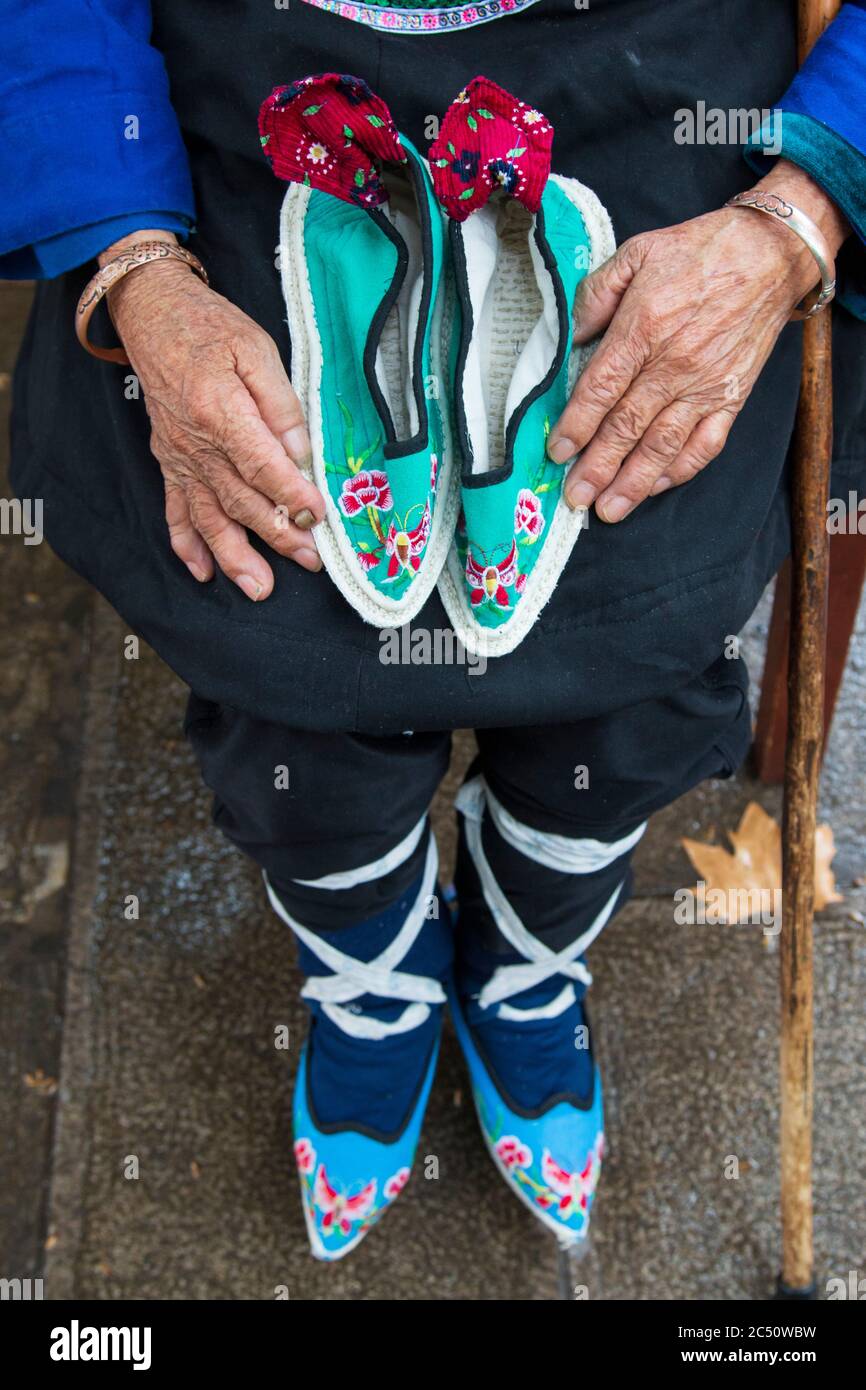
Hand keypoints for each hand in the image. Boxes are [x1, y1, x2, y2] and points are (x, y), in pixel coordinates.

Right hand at [105, 230, 324, 598]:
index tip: (318, 519)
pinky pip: (175, 510)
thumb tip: (301, 454)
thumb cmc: (211, 328)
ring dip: (234, 557)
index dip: (292, 496)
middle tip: (310, 562)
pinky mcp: (169, 462)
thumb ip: (281, 404)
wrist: (153, 315)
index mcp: (221, 412)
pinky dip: (186, 544)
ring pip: (209, 516)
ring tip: (259, 588)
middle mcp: (196, 444)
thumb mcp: (257, 350)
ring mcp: (180, 458)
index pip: (263, 466)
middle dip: (278, 536)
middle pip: (242, 500)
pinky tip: (201, 571)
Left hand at [547, 162, 849, 522]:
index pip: (601, 389)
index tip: (557, 452)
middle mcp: (674, 364)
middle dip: (597, 468)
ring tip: (608, 510)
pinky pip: (704, 445)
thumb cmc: (698, 251)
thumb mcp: (636, 253)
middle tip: (574, 497)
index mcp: (644, 327)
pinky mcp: (731, 397)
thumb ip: (596, 294)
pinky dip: (679, 471)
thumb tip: (572, 336)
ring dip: (633, 482)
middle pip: (627, 427)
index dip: (576, 425)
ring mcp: (705, 386)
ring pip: (663, 445)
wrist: (768, 253)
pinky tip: (654, 487)